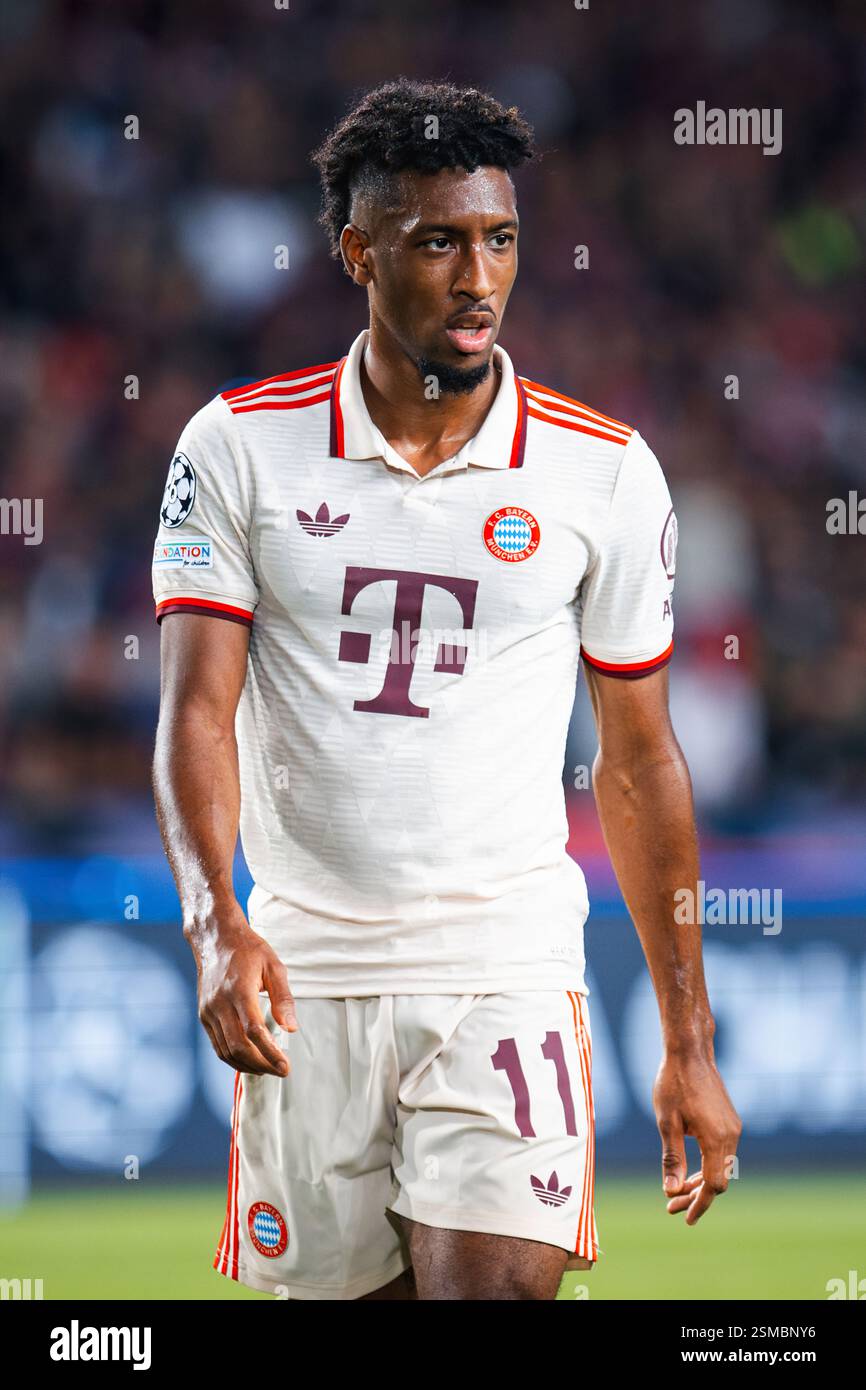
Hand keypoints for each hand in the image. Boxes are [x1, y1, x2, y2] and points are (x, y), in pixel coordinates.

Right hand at [186, 905, 297, 1076]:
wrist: (215, 938)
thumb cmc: (248, 949)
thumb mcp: (273, 966)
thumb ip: (284, 998)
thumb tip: (292, 1028)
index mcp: (239, 991)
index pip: (254, 1032)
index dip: (270, 1053)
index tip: (285, 1066)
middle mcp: (219, 1004)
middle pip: (239, 1046)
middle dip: (262, 1065)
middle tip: (281, 1071)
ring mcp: (208, 1011)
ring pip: (226, 1050)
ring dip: (248, 1065)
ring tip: (268, 1069)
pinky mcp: (204, 1015)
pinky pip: (217, 1045)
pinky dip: (233, 1058)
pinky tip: (250, 1061)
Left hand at [653, 1047, 741, 1224]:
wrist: (690, 1052)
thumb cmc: (674, 1083)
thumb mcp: (666, 1123)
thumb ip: (671, 1159)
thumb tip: (672, 1191)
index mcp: (717, 1138)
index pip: (713, 1185)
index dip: (699, 1204)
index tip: (684, 1218)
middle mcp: (731, 1135)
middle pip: (719, 1180)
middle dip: (696, 1196)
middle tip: (671, 1206)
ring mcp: (733, 1127)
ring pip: (721, 1167)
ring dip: (701, 1182)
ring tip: (677, 1191)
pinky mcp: (730, 1121)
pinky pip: (722, 1153)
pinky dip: (707, 1165)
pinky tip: (689, 1170)